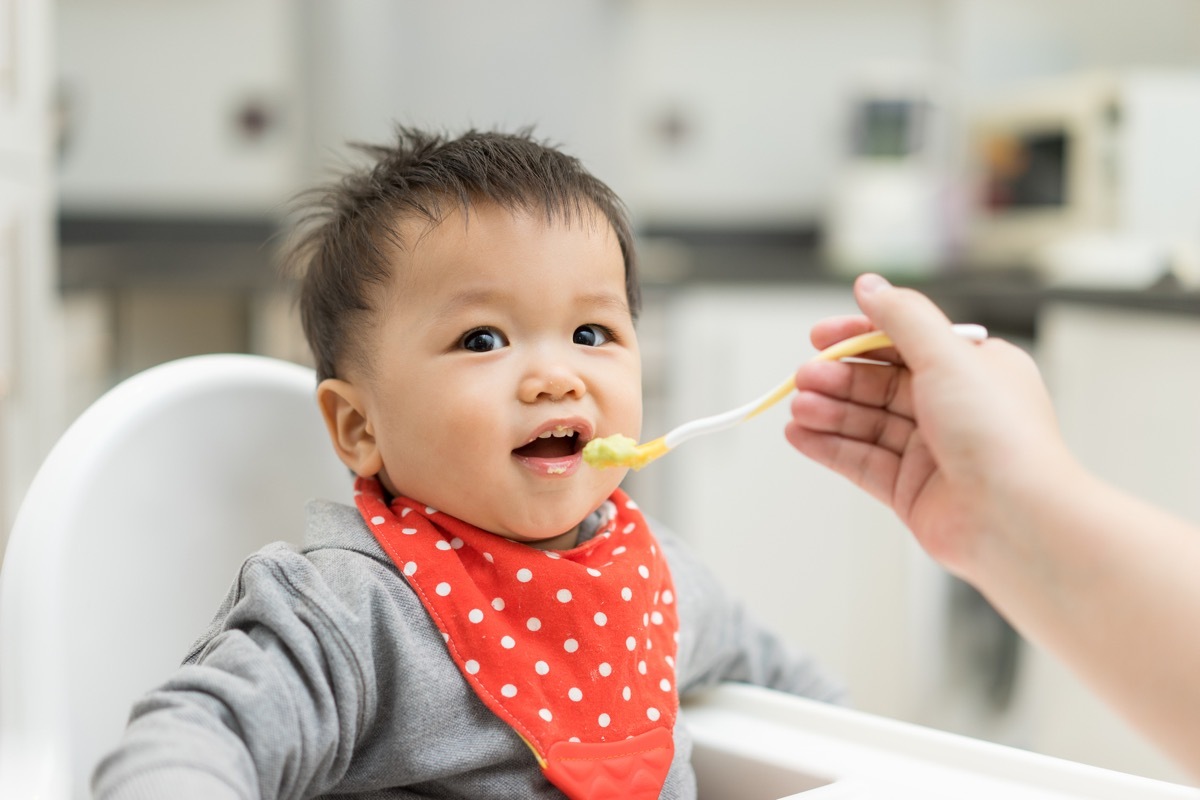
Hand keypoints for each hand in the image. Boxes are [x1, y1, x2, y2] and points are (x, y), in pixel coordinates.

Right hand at [784, 274, 1071, 579]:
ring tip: (798, 409)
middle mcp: (954, 408)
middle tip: (804, 378)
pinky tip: (800, 437)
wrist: (1017, 520)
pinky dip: (828, 447)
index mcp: (974, 369)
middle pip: (879, 383)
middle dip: (838, 378)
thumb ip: (902, 318)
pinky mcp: (911, 490)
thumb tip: (870, 286)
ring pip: (866, 422)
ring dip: (828, 412)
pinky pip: (860, 461)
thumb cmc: (1000, 437)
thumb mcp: (947, 356)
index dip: (858, 336)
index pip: (904, 342)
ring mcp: (932, 451)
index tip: (820, 336)